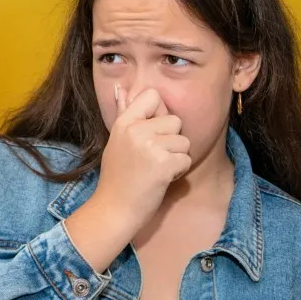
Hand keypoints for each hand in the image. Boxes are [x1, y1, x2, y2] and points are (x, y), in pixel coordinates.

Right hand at [94, 85, 191, 223]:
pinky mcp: (163, 164)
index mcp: (124, 123)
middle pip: (175, 121)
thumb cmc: (117, 177)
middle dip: (171, 141)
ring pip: (184, 141)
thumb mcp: (116, 141)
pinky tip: (161, 179)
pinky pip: (186, 159)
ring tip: (157, 170)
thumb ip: (123, 113)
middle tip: (152, 158)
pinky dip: (179, 172)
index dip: (159, 113)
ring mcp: (149, 147)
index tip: (150, 132)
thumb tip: (121, 88)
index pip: (152, 96)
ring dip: (177, 158)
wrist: (114, 210)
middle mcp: (136, 130)